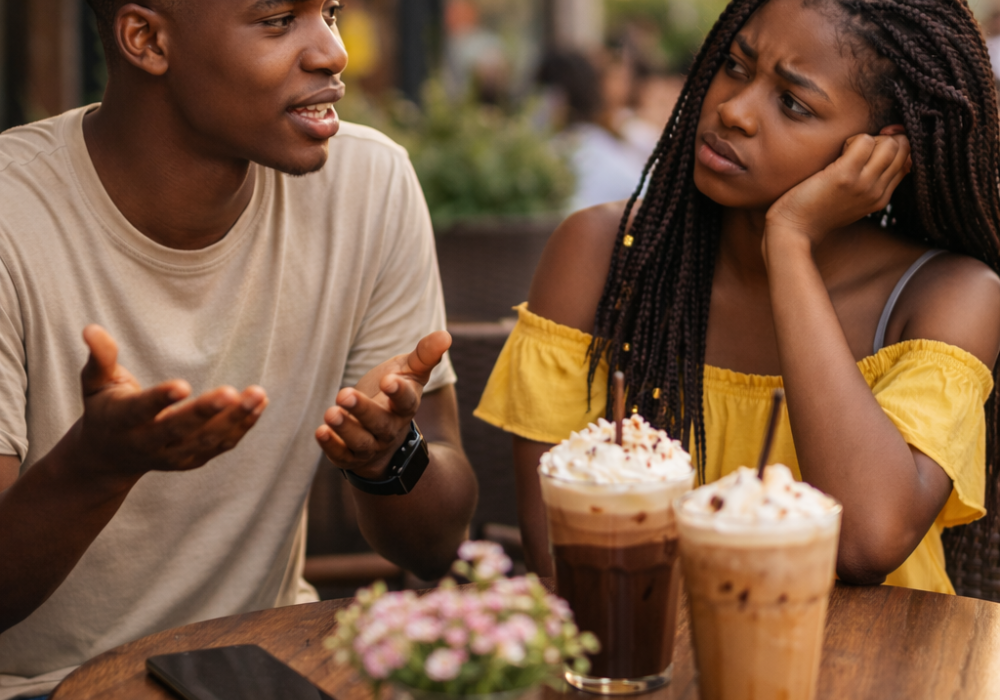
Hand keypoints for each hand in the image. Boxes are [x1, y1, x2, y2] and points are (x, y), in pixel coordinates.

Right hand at [74, 325, 267, 483]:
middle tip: (232, 391)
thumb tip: (91, 328)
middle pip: (178, 430)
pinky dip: (242, 426)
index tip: (183, 385)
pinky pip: (220, 445)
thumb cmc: (104, 408)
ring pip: (205, 441)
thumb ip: (100, 357)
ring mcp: (171, 456)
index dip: (160, 399)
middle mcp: (146, 443)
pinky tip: (260, 403)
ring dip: (234, 419)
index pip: (141, 411)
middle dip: (206, 412)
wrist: (108, 457)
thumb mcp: (95, 383)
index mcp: (121, 421)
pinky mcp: (192, 460)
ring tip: (257, 394)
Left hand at [316, 331, 451, 478]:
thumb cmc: (393, 394)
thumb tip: (446, 335)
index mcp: (405, 407)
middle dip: (363, 411)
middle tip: (344, 394)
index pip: (406, 401)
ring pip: (360, 442)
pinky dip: (331, 447)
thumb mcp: (409, 372)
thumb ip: (425, 355)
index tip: (388, 380)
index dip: (399, 392)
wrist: (383, 433)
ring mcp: (371, 444)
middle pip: (380, 423)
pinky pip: (342, 456)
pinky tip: (320, 432)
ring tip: (330, 413)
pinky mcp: (351, 456)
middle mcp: (389, 428)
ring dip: (345, 429)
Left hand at [765, 130, 910, 253]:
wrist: (794, 230)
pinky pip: (864, 141)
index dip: (893, 147)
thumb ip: (871, 184)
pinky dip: (853, 139)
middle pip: (902, 149)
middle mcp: (877, 192)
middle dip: (883, 139)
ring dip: (869, 138)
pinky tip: (839, 151)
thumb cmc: (817, 212)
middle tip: (858, 146)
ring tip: (847, 150)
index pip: (906, 161)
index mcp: (881, 198)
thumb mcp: (852, 202)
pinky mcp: (845, 176)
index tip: (873, 146)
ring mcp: (863, 184)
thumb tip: (888, 155)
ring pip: (889, 144)